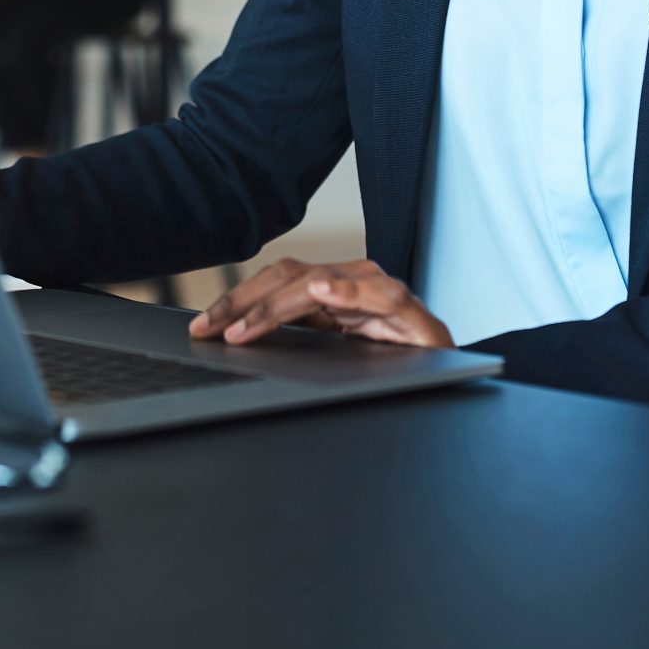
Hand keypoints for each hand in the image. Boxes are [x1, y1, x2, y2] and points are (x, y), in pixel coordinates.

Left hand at [189, 257, 453, 349]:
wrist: (446, 371)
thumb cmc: (388, 358)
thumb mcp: (331, 347)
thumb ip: (296, 335)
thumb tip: (239, 340)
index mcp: (330, 287)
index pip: (274, 282)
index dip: (236, 301)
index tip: (201, 326)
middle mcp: (351, 279)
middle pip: (287, 277)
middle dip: (243, 303)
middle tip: (210, 329)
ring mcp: (379, 290)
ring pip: (319, 283)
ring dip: (278, 305)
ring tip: (246, 325)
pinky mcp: (409, 310)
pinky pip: (377, 295)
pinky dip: (348, 291)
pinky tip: (323, 291)